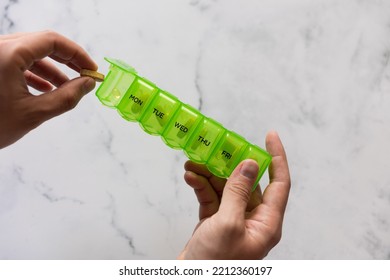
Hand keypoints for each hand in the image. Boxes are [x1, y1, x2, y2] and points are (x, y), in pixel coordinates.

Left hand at [0, 30, 97, 148]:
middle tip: (85, 75)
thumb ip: (66, 97)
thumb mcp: (34, 113)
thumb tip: (88, 84)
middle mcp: (0, 48)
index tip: (91, 69)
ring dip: (53, 68)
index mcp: (9, 54)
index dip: (77, 54)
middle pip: (43, 43)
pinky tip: (48, 88)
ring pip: (31, 53)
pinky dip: (36, 73)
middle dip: (67, 60)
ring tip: (69, 86)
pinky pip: (19, 61)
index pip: (52, 41)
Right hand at [178, 131, 290, 258]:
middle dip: (231, 164)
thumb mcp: (228, 224)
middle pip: (248, 182)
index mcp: (267, 223)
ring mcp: (233, 220)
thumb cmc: (215, 264)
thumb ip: (238, 192)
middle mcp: (253, 220)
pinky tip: (191, 178)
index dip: (277, 157)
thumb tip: (250, 164)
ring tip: (194, 162)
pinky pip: (212, 197)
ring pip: (226, 188)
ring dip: (210, 174)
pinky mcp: (216, 221)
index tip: (270, 135)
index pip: (280, 183)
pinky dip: (201, 186)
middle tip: (218, 147)